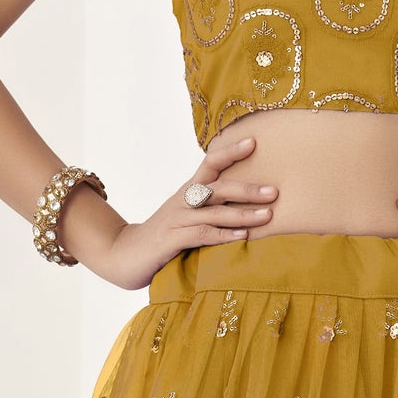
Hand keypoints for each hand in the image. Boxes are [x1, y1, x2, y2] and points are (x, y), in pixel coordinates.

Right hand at [74, 132, 279, 289]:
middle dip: (247, 189)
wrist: (122, 255)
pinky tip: (242, 236)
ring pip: (213, 212)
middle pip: (218, 188)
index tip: (254, 142)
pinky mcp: (171, 240)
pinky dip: (223, 235)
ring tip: (268, 215)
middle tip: (275, 191)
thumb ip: (209, 213)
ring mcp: (176, 219)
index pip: (210, 164)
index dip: (230, 152)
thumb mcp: (186, 220)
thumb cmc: (161, 240)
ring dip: (242, 213)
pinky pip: (201, 234)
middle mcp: (182, 201)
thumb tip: (246, 212)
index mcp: (187, 193)